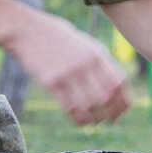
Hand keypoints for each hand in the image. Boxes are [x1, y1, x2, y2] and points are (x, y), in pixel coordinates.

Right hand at [3, 9, 131, 125]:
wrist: (28, 30)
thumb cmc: (59, 38)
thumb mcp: (85, 44)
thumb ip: (101, 63)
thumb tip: (116, 88)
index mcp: (97, 54)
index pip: (119, 83)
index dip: (124, 101)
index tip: (123, 111)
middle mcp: (85, 64)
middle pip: (107, 97)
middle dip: (112, 114)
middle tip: (111, 121)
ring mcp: (68, 73)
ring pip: (89, 106)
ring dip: (95, 119)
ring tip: (95, 122)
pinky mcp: (51, 82)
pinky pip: (70, 108)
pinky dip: (78, 119)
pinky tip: (80, 121)